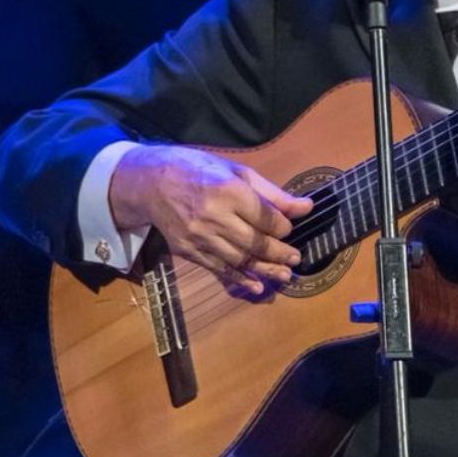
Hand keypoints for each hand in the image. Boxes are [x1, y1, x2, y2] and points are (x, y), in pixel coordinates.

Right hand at [108, 144, 312, 296]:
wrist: (151, 183)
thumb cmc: (199, 170)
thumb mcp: (236, 171)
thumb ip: (272, 193)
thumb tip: (306, 207)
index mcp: (228, 191)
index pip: (266, 218)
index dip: (283, 227)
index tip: (289, 228)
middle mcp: (213, 217)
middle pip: (255, 243)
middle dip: (280, 253)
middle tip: (296, 258)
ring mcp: (199, 237)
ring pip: (239, 260)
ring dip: (265, 270)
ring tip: (285, 275)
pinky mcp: (188, 251)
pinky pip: (218, 269)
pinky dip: (239, 279)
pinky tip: (257, 286)